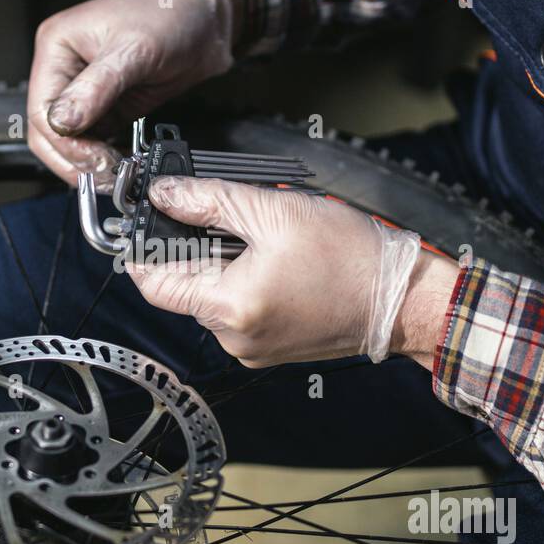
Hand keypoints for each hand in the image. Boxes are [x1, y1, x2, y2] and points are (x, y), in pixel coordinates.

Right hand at [25, 0, 242, 188]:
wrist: (207, 17)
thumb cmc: (170, 13)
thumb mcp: (132, 51)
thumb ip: (96, 88)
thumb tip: (63, 122)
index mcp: (58, 46)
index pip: (42, 109)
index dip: (64, 141)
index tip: (92, 159)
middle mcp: (66, 69)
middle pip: (50, 131)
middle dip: (73, 158)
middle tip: (104, 174)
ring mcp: (87, 90)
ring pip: (72, 141)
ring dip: (89, 161)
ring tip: (116, 172)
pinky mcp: (109, 106)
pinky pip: (96, 141)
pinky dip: (105, 156)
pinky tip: (122, 163)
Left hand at [127, 176, 458, 368]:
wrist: (402, 299)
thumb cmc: (351, 258)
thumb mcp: (275, 212)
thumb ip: (210, 201)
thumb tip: (166, 193)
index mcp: (229, 308)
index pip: (154, 284)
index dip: (142, 251)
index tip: (143, 223)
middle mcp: (234, 338)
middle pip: (184, 289)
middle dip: (193, 249)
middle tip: (217, 216)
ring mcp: (252, 349)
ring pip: (212, 299)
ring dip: (222, 265)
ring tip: (259, 239)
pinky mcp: (270, 349)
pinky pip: (239, 312)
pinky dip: (244, 283)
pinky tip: (273, 262)